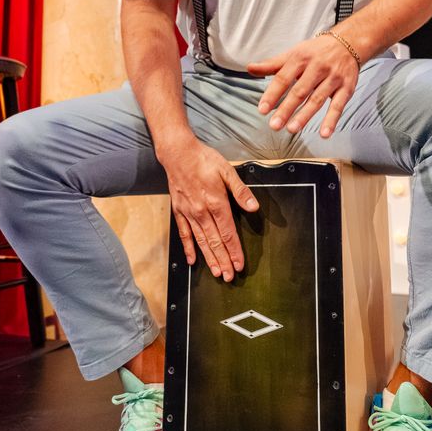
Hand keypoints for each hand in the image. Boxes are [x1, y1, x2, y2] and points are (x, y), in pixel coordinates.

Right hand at [159, 135, 259, 281]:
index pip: (228, 233)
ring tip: (217, 272)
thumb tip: (253, 207)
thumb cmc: (203, 160)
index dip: (234, 250)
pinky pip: (184, 234)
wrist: (178, 153)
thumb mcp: (227, 171)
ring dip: (209, 258)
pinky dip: (188, 248)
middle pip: (214, 242)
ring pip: (200, 241)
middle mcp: (202, 212)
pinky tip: (192, 260)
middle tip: (230, 277)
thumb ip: (240, 191)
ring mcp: (189, 213)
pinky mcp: (179, 211)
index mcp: (216, 203)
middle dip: (223, 260)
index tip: (239, 264)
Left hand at [247, 33, 359, 138]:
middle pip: (299, 91)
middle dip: (286, 108)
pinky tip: (324, 133)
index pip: (283, 78)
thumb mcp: (294, 53)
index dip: (272, 94)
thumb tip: (250, 68)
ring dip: (305, 115)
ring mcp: (333, 78)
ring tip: (292, 129)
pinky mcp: (346, 87)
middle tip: (274, 125)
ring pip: (317, 99)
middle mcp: (317, 67)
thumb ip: (272, 64)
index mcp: (300, 58)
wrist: (348, 43)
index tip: (262, 109)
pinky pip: (338, 105)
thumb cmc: (316, 52)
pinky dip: (331, 120)